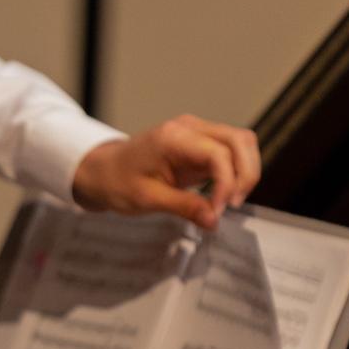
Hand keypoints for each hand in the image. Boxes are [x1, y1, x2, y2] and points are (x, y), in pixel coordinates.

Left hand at [72, 115, 261, 227]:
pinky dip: (237, 171)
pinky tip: (225, 194)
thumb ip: (184, 207)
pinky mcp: (200, 143)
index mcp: (173, 137)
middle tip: (232, 205)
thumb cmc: (118, 181)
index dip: (227, 183)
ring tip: (230, 201)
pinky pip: (231, 151)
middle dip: (245, 174)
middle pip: (240, 140)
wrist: (103, 171)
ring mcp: (197, 132)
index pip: (218, 153)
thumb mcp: (148, 199)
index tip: (219, 210)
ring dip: (245, 171)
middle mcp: (190, 128)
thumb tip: (214, 220)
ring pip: (241, 142)